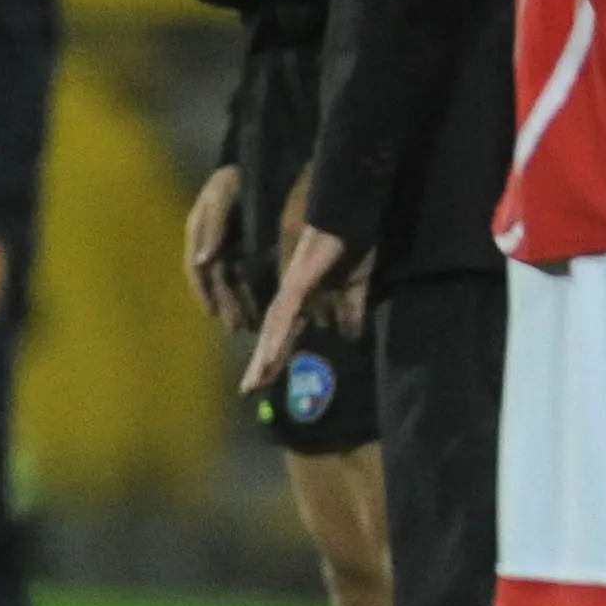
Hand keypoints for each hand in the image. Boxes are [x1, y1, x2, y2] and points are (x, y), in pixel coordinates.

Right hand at [183, 162, 252, 331]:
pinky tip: (262, 305)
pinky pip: (247, 272)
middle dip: (226, 304)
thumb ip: (212, 226)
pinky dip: (252, 290)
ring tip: (249, 324)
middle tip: (237, 328)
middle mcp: (211, 242)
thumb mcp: (221, 196)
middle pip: (217, 280)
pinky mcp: (249, 244)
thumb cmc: (235, 176)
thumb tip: (204, 261)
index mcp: (198, 231)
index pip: (197, 269)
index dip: (204, 292)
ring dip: (238, 303)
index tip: (213, 314)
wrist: (261, 156)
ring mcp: (230, 244)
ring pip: (232, 280)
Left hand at [241, 224, 368, 397]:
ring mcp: (292, 288)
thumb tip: (351, 337)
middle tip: (249, 390)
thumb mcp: (355, 287)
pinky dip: (279, 332)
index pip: (286, 333)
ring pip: (274, 326)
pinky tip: (272, 351)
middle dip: (263, 363)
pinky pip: (286, 310)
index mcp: (305, 299)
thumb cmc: (351, 245)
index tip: (265, 381)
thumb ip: (352, 311)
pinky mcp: (298, 281)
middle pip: (273, 334)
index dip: (276, 356)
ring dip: (266, 353)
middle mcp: (292, 296)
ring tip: (256, 380)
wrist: (350, 215)